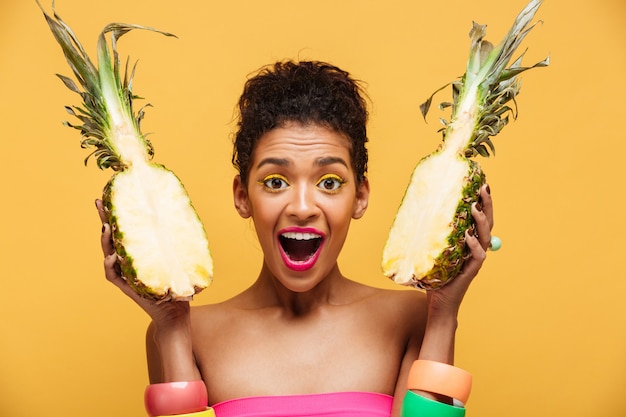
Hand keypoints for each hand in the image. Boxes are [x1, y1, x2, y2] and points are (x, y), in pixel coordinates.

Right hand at [95, 199, 190, 327]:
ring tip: (106, 227)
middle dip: (105, 219)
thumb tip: (184, 216)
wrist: (176, 314)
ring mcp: (126, 275)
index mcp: (139, 253)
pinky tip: (112, 256)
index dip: (119, 214)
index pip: (126, 230)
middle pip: (112, 237)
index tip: (114, 194)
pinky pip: (113, 276)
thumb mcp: (179, 259)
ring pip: (109, 254)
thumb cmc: (178, 285)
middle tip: (99, 202)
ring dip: (106, 241)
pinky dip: (111, 266)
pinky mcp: (127, 288)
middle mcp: (129, 262)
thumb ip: (178, 242)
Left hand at [426, 184, 493, 313]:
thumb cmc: (434, 275)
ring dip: (480, 220)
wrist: (438, 303)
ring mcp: (475, 260)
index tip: (481, 183)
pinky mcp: (471, 271)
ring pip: (484, 236)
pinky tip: (468, 235)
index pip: (480, 218)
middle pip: (487, 223)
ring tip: (474, 207)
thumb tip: (416, 210)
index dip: (483, 202)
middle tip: (483, 187)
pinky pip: (478, 256)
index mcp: (470, 241)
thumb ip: (430, 233)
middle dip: (487, 204)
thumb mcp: (432, 249)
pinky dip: (474, 245)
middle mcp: (476, 248)